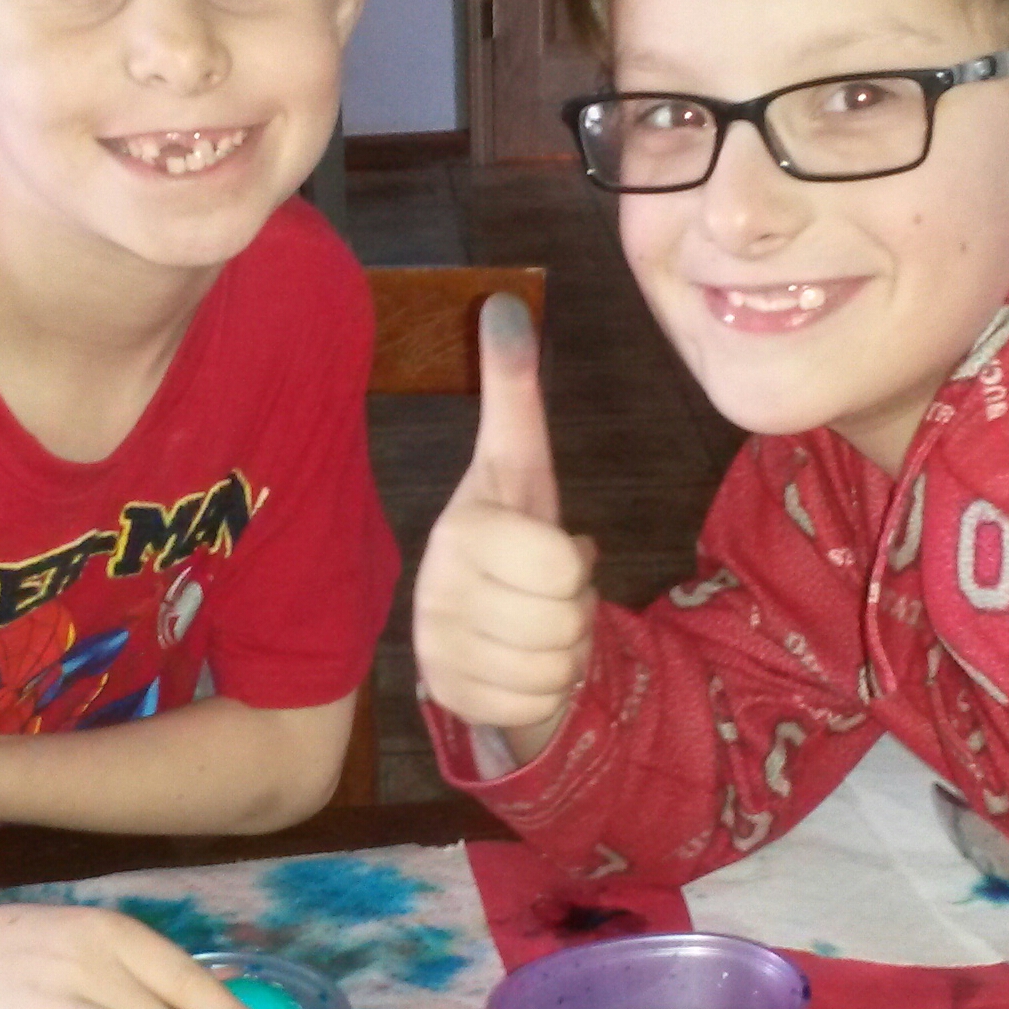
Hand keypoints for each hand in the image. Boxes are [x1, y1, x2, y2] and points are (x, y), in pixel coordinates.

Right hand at [412, 295, 594, 745]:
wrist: (481, 619)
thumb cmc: (512, 537)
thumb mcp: (521, 463)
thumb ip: (513, 390)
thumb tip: (505, 303)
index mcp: (461, 528)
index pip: (562, 566)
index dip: (574, 567)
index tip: (546, 554)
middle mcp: (435, 589)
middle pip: (564, 621)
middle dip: (573, 614)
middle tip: (543, 597)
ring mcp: (434, 648)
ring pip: (552, 668)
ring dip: (563, 653)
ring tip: (534, 628)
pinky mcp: (445, 697)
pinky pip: (533, 705)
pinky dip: (543, 693)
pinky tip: (518, 666)